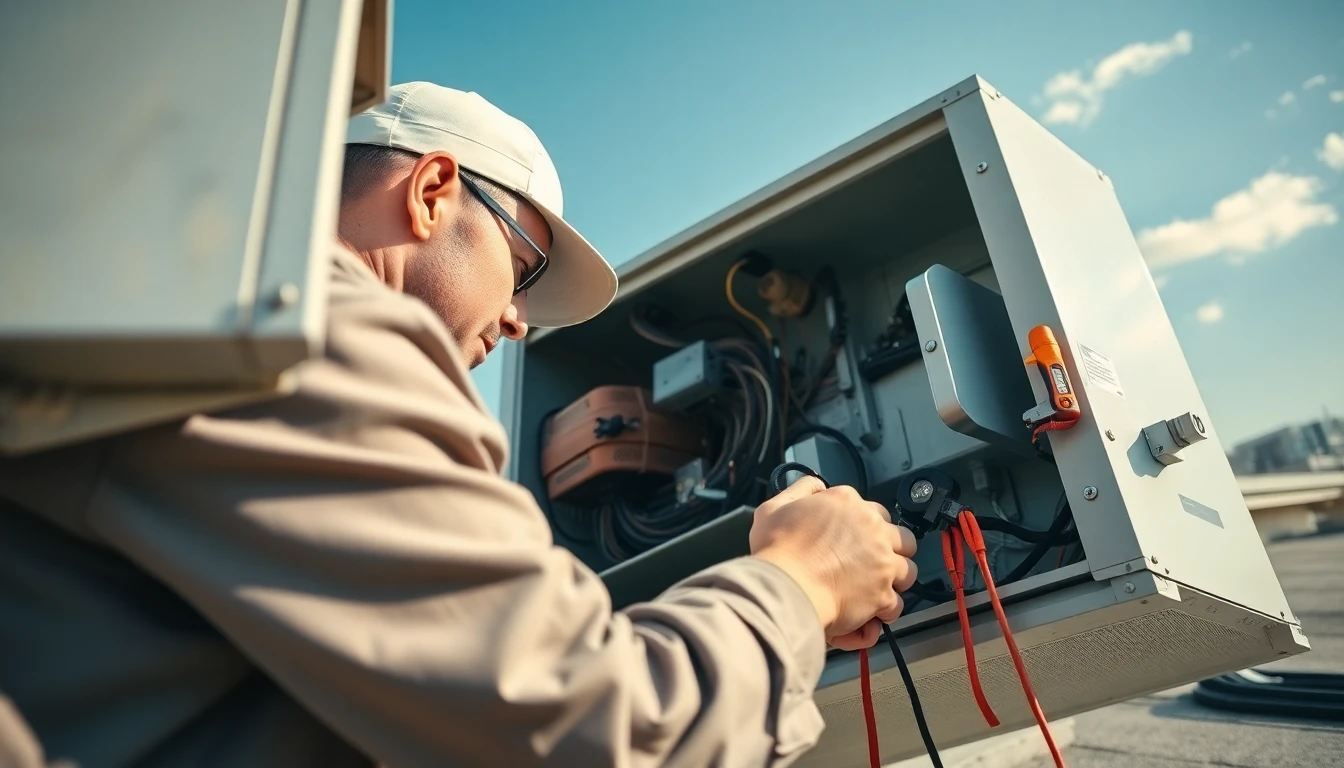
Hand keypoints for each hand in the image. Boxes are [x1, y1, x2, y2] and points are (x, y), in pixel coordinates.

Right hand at [749, 475, 917, 649]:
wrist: (785, 585)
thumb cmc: (778, 550)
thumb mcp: (776, 506)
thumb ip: (800, 490)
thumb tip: (816, 486)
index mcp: (847, 503)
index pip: (874, 510)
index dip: (866, 528)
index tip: (857, 540)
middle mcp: (871, 529)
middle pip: (901, 538)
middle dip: (892, 551)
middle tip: (875, 563)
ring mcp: (882, 562)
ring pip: (908, 571)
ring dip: (895, 580)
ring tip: (878, 588)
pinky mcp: (883, 593)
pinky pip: (897, 605)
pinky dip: (885, 611)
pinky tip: (872, 613)